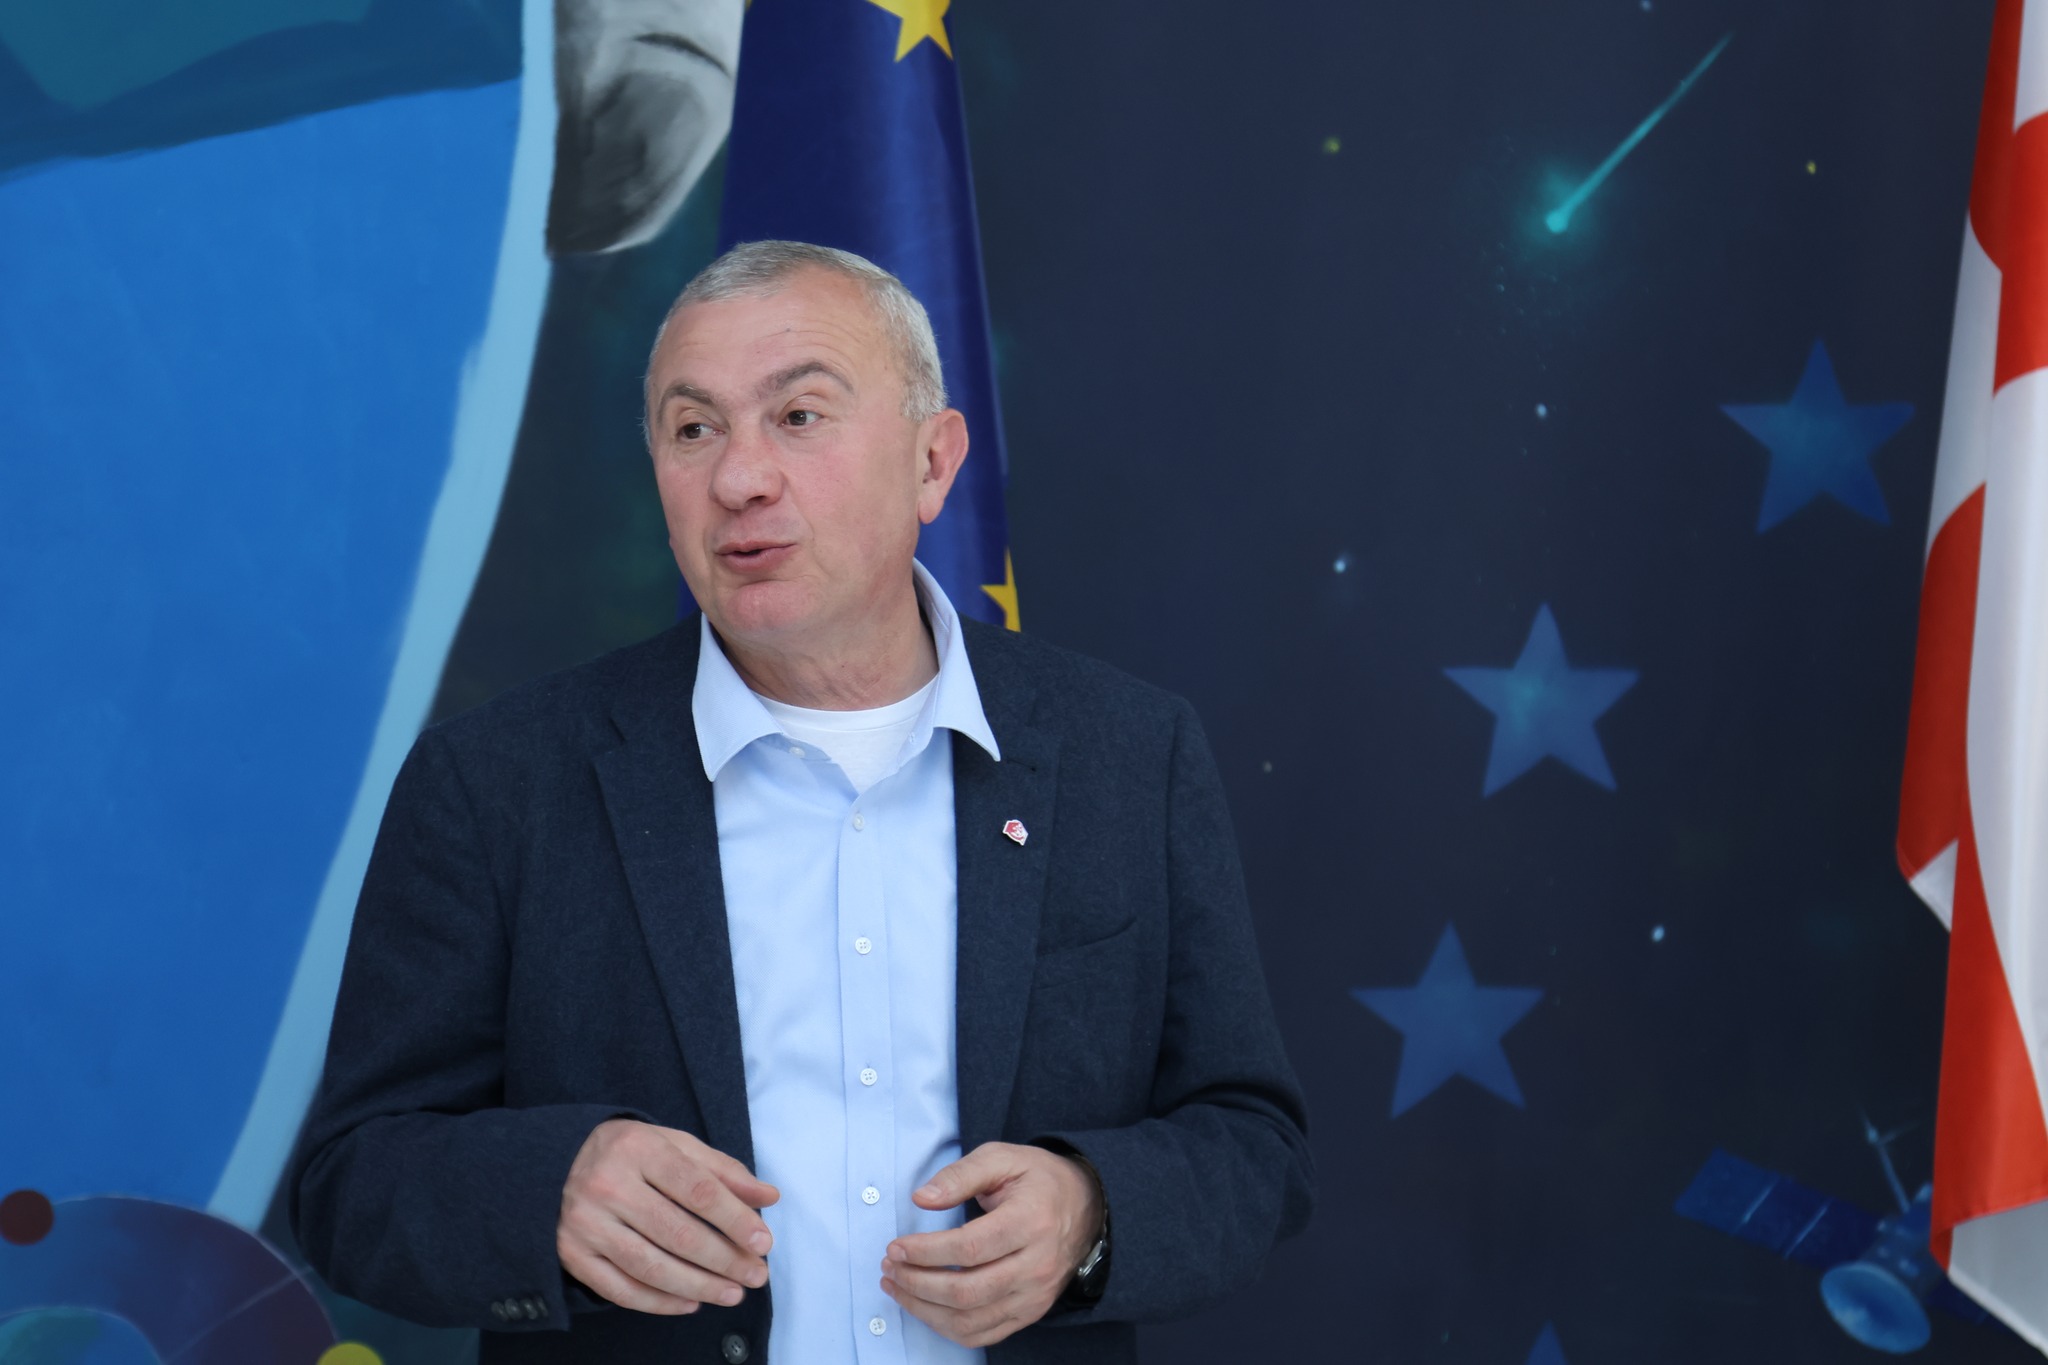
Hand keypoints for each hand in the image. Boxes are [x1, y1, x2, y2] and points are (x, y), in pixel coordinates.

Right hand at [557, 1119, 779, 1315]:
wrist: (558, 1162)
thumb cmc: (632, 1154)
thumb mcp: (677, 1146)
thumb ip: (724, 1171)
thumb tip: (769, 1198)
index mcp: (639, 1149)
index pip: (698, 1190)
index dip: (735, 1220)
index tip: (764, 1243)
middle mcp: (607, 1185)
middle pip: (678, 1233)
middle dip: (725, 1260)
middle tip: (756, 1276)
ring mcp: (586, 1223)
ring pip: (652, 1267)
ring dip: (699, 1287)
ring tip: (732, 1293)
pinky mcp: (572, 1254)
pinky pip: (621, 1289)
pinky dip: (660, 1303)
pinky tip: (692, 1303)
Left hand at [880, 1141, 1102, 1346]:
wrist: (1087, 1206)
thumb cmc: (1038, 1179)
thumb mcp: (1002, 1158)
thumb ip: (960, 1175)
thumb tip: (922, 1198)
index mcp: (1031, 1221)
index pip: (969, 1248)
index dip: (925, 1252)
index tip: (896, 1247)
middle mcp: (1037, 1265)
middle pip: (966, 1290)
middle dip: (917, 1283)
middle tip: (890, 1267)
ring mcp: (1035, 1295)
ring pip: (970, 1319)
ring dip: (924, 1308)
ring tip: (897, 1286)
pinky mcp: (1030, 1312)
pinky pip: (983, 1333)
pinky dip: (946, 1326)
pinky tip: (924, 1306)